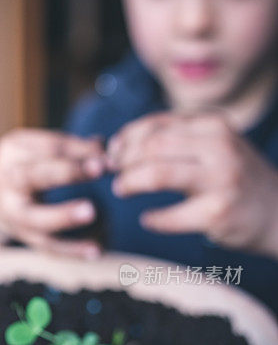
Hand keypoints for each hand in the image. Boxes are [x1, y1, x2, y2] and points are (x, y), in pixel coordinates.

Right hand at [0, 129, 104, 257]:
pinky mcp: (25, 236)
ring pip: (37, 218)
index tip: (104, 155)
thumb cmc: (31, 165)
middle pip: (34, 177)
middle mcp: (7, 183)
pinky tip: (95, 251)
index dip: (78, 150)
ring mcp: (13, 213)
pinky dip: (71, 250)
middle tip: (98, 169)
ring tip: (92, 213)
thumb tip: (105, 152)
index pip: (48, 148)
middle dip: (66, 172)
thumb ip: (74, 148)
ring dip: (64, 216)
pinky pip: (48, 246)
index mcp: (12, 152)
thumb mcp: (43, 148)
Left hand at [106, 111, 277, 258]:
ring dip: (130, 182)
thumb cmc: (233, 178)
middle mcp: (219, 146)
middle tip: (112, 173)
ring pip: (157, 173)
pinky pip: (171, 215)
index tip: (111, 153)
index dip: (126, 138)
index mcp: (213, 124)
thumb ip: (173, 139)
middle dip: (124, 160)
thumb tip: (117, 145)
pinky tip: (148, 220)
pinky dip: (153, 219)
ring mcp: (221, 178)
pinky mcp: (218, 211)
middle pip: (152, 146)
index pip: (156, 124)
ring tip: (121, 190)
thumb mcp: (211, 145)